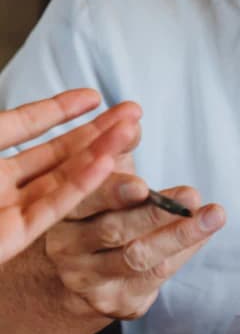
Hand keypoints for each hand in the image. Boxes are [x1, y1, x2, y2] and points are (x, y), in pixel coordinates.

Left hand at [0, 90, 140, 264]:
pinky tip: (106, 163)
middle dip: (95, 132)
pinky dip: (80, 186)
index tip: (94, 96)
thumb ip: (12, 124)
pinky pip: (52, 208)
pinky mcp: (13, 237)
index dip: (61, 110)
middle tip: (133, 114)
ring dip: (98, 154)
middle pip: (56, 154)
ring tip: (131, 130)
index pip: (28, 126)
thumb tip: (42, 104)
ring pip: (62, 179)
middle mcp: (0, 185)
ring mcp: (9, 211)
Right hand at [44, 160, 225, 322]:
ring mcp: (88, 278)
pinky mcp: (113, 300)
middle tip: (191, 195)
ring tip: (215, 215)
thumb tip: (131, 115)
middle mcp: (65, 247)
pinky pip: (153, 276)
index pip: (84, 199)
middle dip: (155, 213)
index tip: (143, 184)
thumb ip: (114, 144)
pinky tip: (205, 232)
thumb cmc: (97, 208)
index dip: (112, 192)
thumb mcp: (101, 174)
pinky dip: (183, 252)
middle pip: (113, 230)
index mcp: (59, 209)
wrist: (78, 272)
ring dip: (180, 235)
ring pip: (137, 256)